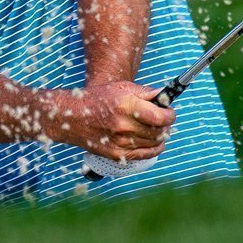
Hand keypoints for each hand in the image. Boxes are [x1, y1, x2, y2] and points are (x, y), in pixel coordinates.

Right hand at [47, 81, 174, 160]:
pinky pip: (145, 154)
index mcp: (126, 106)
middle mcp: (123, 126)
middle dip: (166, 125)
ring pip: (154, 144)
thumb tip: (165, 96)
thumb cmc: (98, 99)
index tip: (170, 112)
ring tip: (156, 128)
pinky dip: (153, 148)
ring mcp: (120, 143)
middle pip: (159, 132)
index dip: (170, 115)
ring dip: (160, 136)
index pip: (159, 117)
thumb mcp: (121, 88)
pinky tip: (152, 141)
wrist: (72, 117)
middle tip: (163, 119)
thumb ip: (145, 93)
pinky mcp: (117, 155)